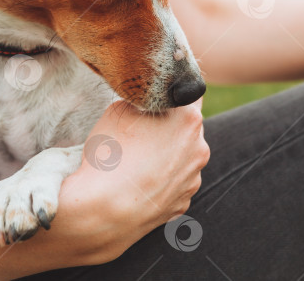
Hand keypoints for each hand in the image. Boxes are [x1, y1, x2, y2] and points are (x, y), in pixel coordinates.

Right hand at [60, 98, 209, 263]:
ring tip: (133, 163)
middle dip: (167, 128)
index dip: (172, 93)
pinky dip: (159, 182)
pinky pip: (173, 184)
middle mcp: (199, 148)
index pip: (189, 93)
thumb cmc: (110, 155)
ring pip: (181, 158)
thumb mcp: (118, 109)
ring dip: (164, 157)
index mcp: (189, 119)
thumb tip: (146, 105)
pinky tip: (137, 184)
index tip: (157, 98)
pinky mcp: (183, 204)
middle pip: (186, 129)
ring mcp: (193, 179)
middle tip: (137, 135)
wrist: (104, 211)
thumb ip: (142, 101)